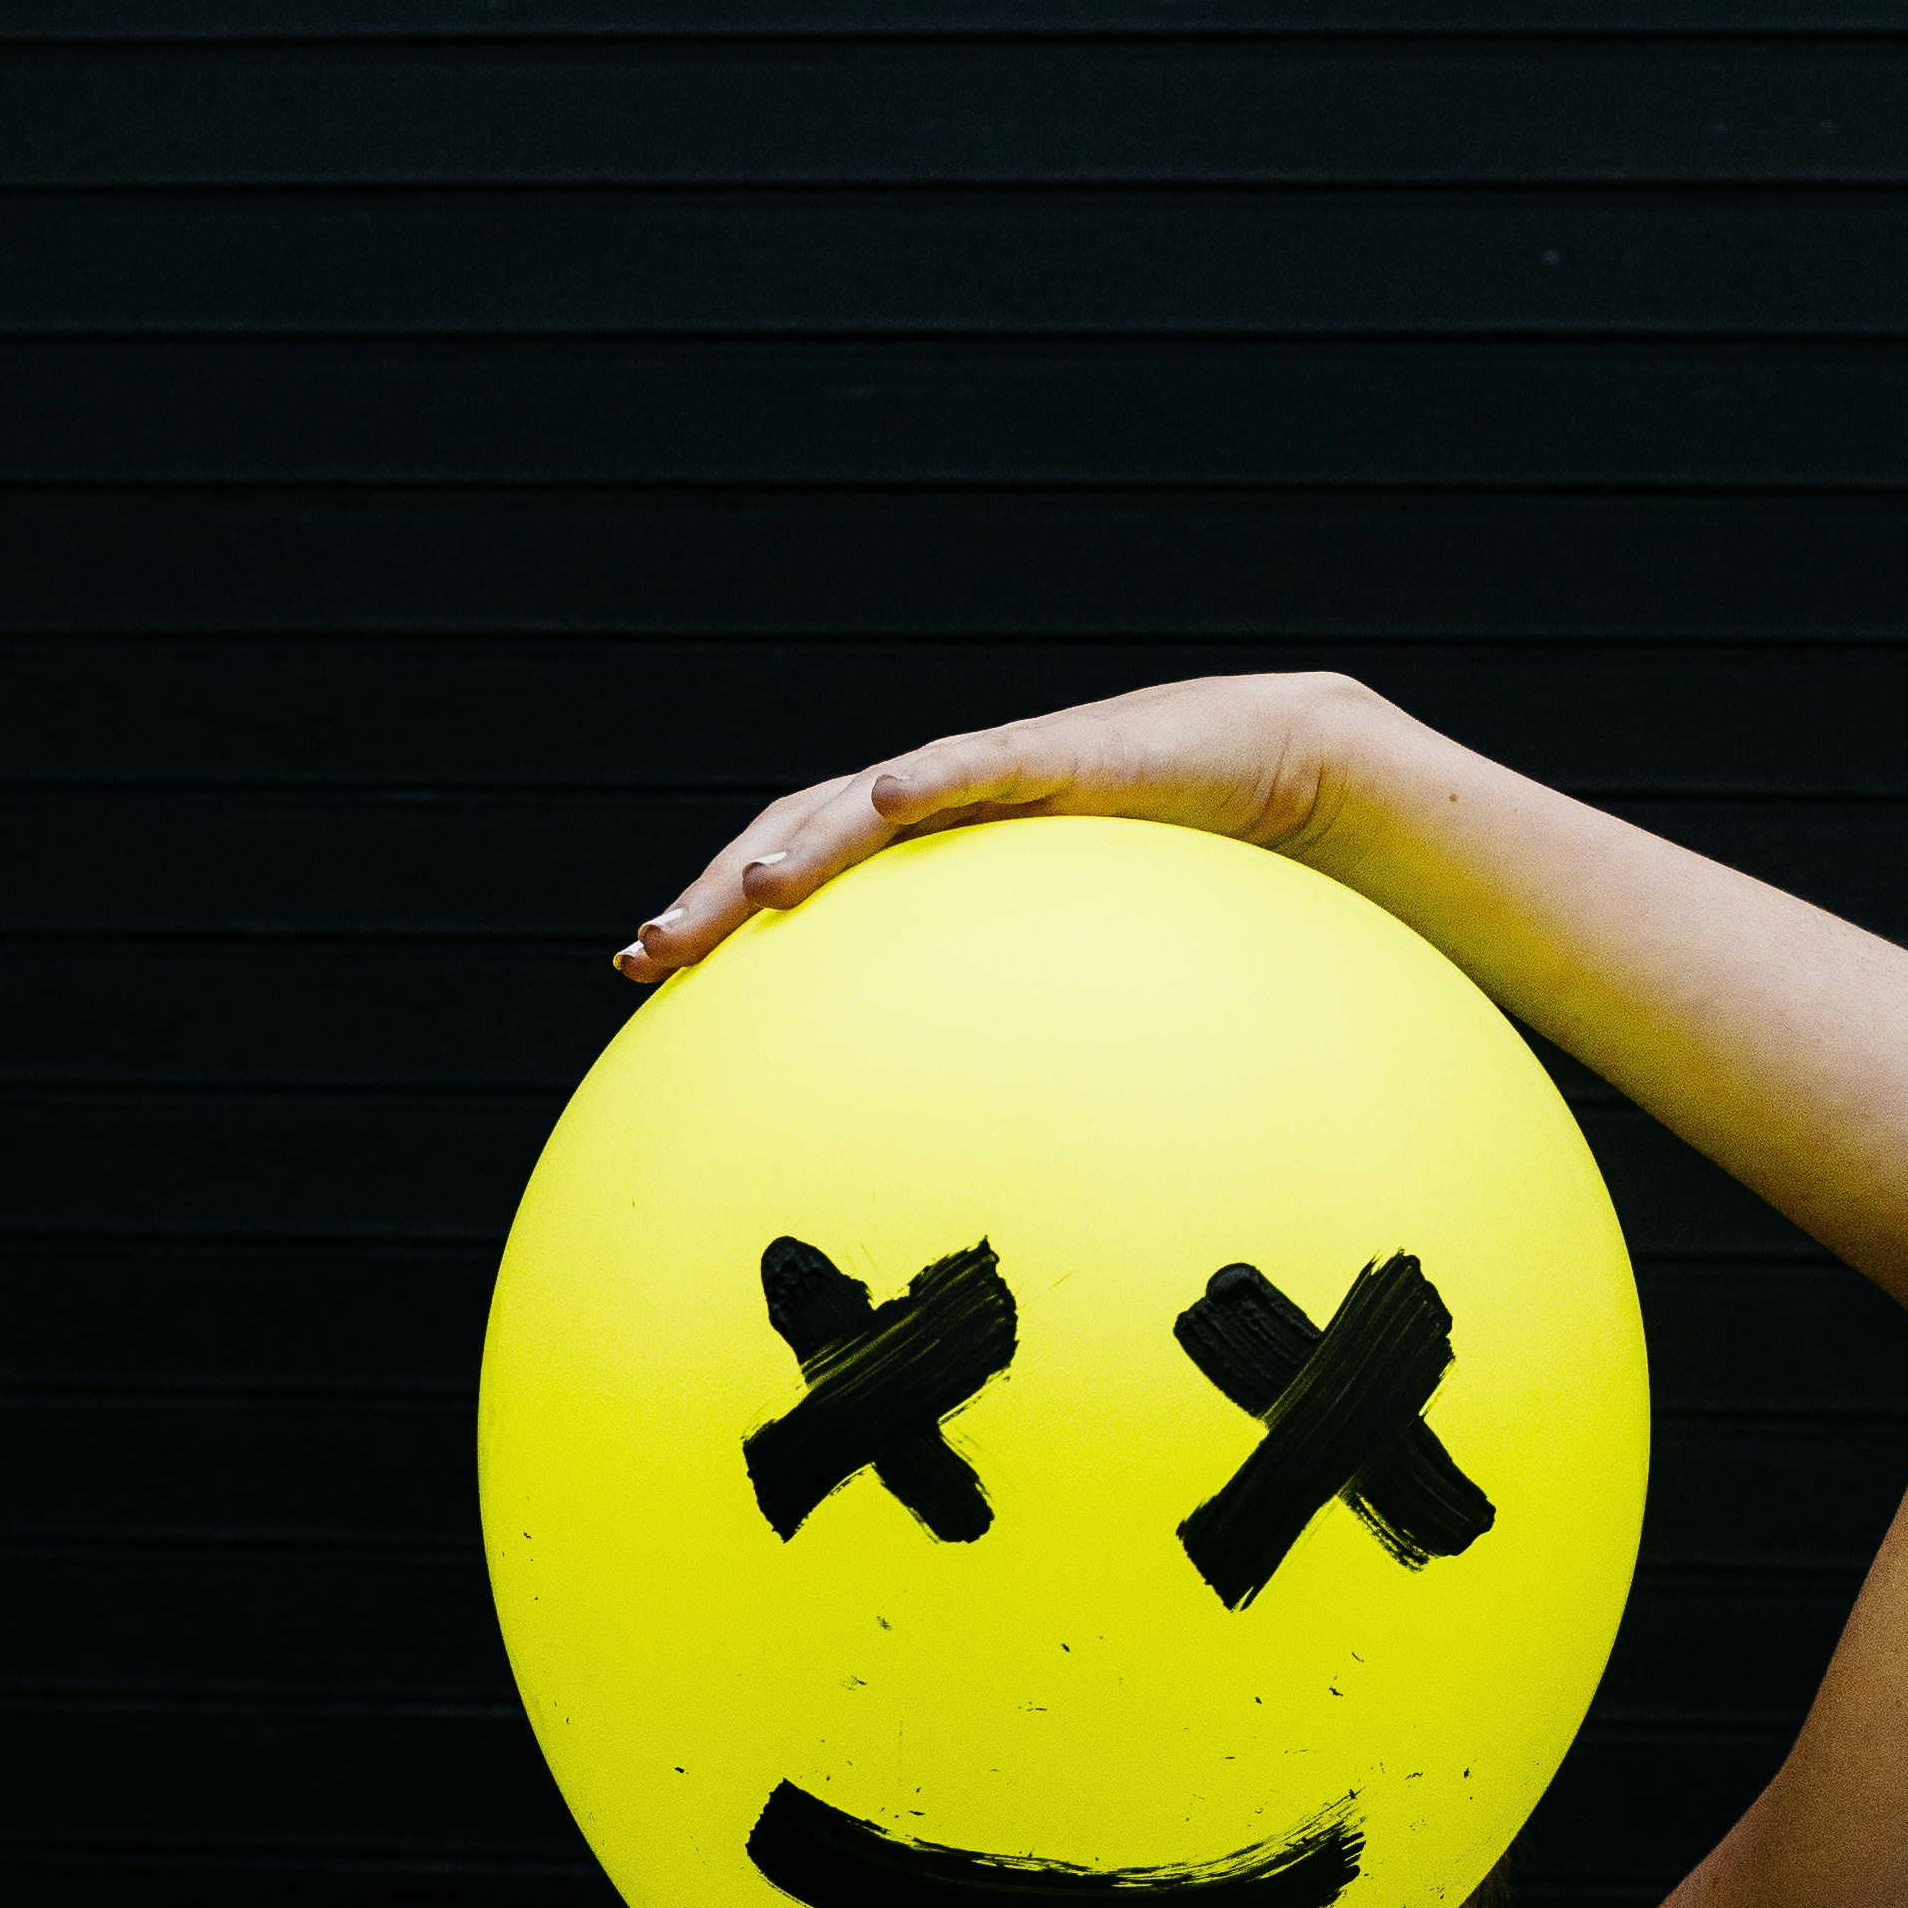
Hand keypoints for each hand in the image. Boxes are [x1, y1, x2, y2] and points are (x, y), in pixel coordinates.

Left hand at [608, 671, 1380, 984]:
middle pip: (794, 838)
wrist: (1268, 773)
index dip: (712, 917)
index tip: (640, 972)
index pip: (788, 881)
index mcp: (923, 866)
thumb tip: (974, 1153)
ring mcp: (988, 776)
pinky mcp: (1061, 754)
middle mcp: (935, 810)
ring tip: (753, 890)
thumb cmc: (1170, 888)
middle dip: (716, 894)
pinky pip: (983, 762)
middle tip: (652, 951)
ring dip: (803, 841)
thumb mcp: (1074, 976)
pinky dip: (931, 779)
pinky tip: (885, 803)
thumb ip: (1010, 1039)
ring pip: (868, 801)